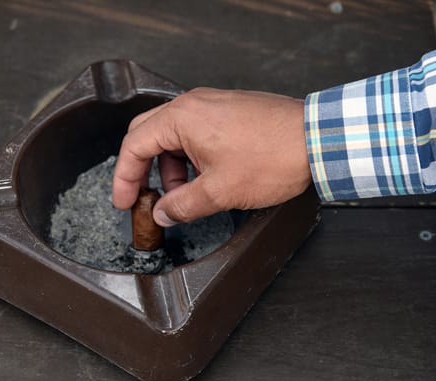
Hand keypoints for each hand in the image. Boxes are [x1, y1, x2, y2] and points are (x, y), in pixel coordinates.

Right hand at [112, 87, 310, 226]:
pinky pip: (193, 132)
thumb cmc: (273, 157)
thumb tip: (163, 213)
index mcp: (181, 118)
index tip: (125, 201)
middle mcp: (192, 105)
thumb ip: (182, 205)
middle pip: (146, 135)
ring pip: (171, 136)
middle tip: (143, 197)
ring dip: (170, 167)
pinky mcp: (227, 111)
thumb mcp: (219, 191)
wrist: (318, 139)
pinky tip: (202, 179)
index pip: (134, 145)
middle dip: (141, 169)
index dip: (124, 178)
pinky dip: (188, 157)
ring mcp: (211, 105)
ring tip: (184, 195)